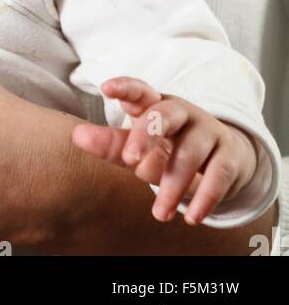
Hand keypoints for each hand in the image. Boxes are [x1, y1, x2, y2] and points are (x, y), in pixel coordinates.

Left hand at [71, 76, 258, 224]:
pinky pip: (219, 174)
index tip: (106, 88)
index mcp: (155, 105)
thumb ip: (112, 143)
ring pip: (189, 153)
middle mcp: (182, 112)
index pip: (139, 91)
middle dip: (147, 134)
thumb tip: (77, 136)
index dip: (124, 87)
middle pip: (165, 114)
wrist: (224, 158)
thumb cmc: (169, 148)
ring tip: (159, 213)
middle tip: (132, 161)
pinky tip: (191, 217)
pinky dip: (206, 197)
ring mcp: (207, 131)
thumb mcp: (141, 145)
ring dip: (173, 185)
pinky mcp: (228, 155)